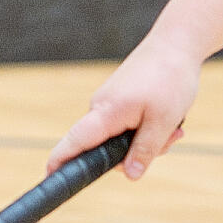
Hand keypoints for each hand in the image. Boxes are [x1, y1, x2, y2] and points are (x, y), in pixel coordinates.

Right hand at [52, 39, 206, 178]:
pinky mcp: (119, 99)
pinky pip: (127, 125)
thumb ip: (145, 150)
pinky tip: (169, 119)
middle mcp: (100, 108)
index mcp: (106, 112)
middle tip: (170, 139)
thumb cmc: (169, 80)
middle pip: (106, 147)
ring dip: (148, 140)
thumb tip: (130, 176)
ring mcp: (109, 103)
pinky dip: (147, 128)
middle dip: (137, 152)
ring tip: (174, 126)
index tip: (48, 177)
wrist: (174, 45)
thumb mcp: (163, 122)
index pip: (75, 141)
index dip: (61, 160)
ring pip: (122, 137)